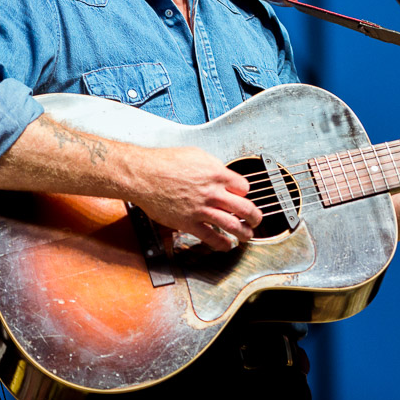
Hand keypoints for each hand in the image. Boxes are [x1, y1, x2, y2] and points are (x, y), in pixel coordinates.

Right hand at [126, 145, 261, 251]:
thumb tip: (220, 172)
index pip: (243, 187)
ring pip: (232, 225)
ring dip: (244, 232)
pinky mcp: (189, 223)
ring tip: (247, 235)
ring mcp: (202, 209)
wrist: (144, 176)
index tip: (242, 197)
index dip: (244, 193)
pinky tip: (226, 245)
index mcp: (216, 174)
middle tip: (256, 220)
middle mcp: (213, 193)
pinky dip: (222, 244)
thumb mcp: (196, 155)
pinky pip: (211, 237)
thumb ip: (212, 165)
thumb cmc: (164, 163)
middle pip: (245, 208)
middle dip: (254, 216)